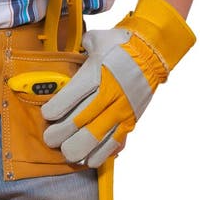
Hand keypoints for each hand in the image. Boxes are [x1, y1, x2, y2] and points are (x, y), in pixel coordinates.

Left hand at [41, 0, 194, 166]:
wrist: (152, 52)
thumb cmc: (120, 44)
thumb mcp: (96, 39)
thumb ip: (79, 47)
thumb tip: (67, 50)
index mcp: (97, 73)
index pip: (72, 96)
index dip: (56, 109)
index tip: (46, 116)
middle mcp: (109, 94)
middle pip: (82, 121)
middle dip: (62, 134)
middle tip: (49, 140)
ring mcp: (121, 109)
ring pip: (98, 136)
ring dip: (80, 148)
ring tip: (67, 153)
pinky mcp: (131, 119)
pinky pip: (116, 141)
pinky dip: (103, 153)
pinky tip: (90, 160)